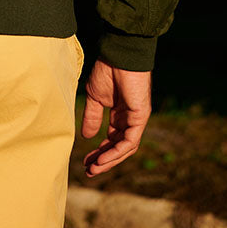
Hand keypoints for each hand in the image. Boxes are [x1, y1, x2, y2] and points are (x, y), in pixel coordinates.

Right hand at [81, 58, 151, 176]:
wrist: (118, 55)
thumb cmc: (107, 70)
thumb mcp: (95, 97)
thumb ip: (92, 117)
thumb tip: (86, 136)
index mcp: (120, 114)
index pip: (112, 139)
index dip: (99, 152)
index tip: (85, 162)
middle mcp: (130, 119)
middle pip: (119, 147)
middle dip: (104, 160)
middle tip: (89, 172)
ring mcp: (137, 119)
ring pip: (125, 148)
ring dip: (110, 160)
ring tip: (94, 168)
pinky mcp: (141, 117)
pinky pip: (130, 141)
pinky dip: (117, 152)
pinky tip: (103, 158)